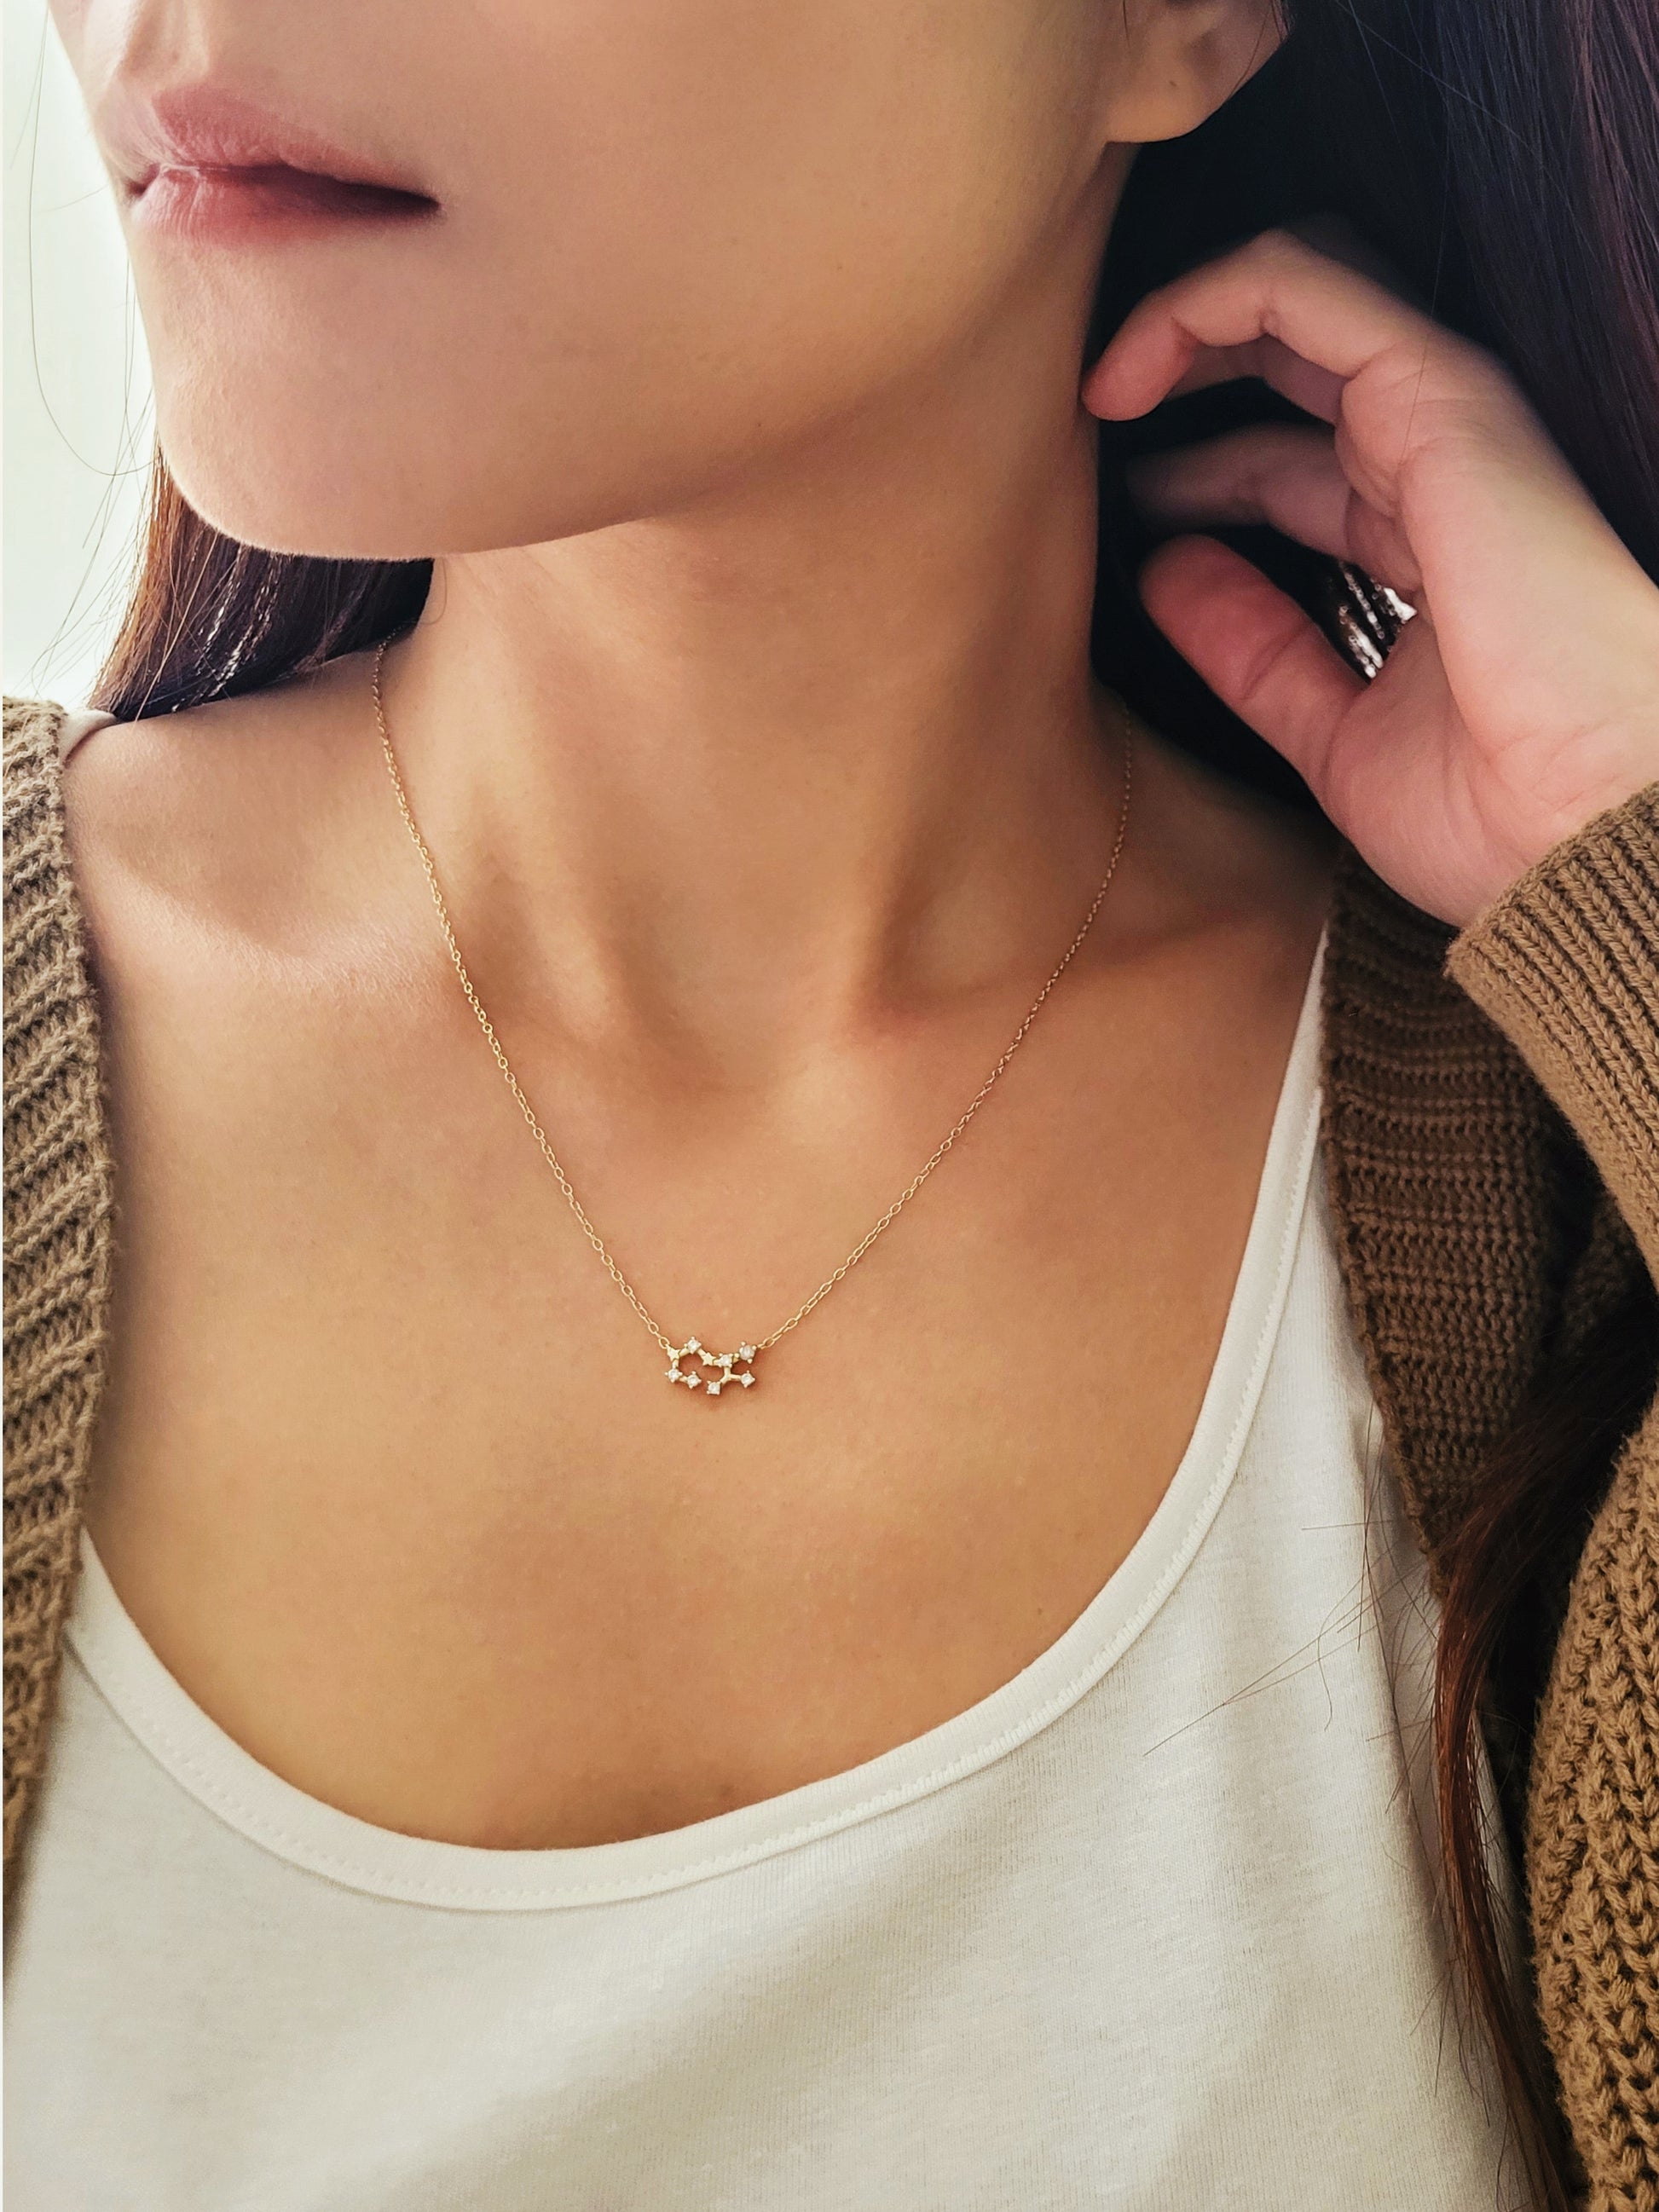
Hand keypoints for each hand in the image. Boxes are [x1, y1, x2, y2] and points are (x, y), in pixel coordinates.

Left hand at [1081, 227, 1658, 925]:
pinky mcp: (1438, 394)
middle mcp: (1436, 470)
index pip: (1295, 467)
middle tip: (1093, 424)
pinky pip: (1306, 288)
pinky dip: (1207, 298)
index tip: (1119, 511)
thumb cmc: (1498, 814)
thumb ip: (1255, 653)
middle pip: (1295, 366)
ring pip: (1299, 296)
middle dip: (1187, 370)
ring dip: (1183, 321)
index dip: (1201, 471)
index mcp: (1423, 549)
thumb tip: (1165, 576)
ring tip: (1097, 385)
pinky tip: (1126, 365)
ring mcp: (1442, 423)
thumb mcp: (1333, 733)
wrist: (1586, 838)